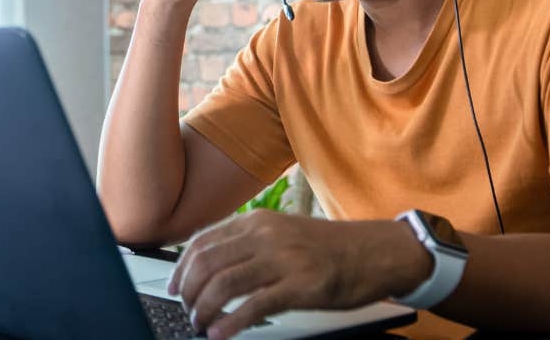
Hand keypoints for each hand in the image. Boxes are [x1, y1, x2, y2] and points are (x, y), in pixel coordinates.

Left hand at [166, 211, 431, 339]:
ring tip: (201, 324)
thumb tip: (211, 267)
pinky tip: (221, 333)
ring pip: (225, 284)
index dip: (182, 268)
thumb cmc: (329, 248)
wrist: (375, 252)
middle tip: (187, 312)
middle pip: (208, 263)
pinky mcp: (300, 286)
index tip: (174, 288)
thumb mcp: (282, 234)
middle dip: (189, 292)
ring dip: (205, 309)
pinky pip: (254, 306)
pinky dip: (231, 323)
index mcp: (258, 221)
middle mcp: (266, 235)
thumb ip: (249, 244)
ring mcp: (283, 259)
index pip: (203, 241)